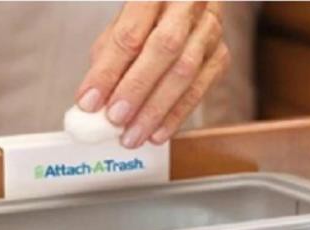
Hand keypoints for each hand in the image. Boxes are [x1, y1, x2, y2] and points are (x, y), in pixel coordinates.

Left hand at [76, 2, 228, 148]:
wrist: (186, 4)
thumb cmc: (148, 16)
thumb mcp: (122, 23)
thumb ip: (109, 57)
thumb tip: (94, 101)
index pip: (130, 32)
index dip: (108, 70)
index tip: (89, 102)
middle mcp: (189, 4)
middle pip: (164, 49)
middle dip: (136, 89)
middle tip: (115, 120)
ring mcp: (209, 30)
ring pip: (185, 72)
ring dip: (156, 110)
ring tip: (133, 135)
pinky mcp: (220, 56)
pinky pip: (199, 90)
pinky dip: (176, 116)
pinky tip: (157, 134)